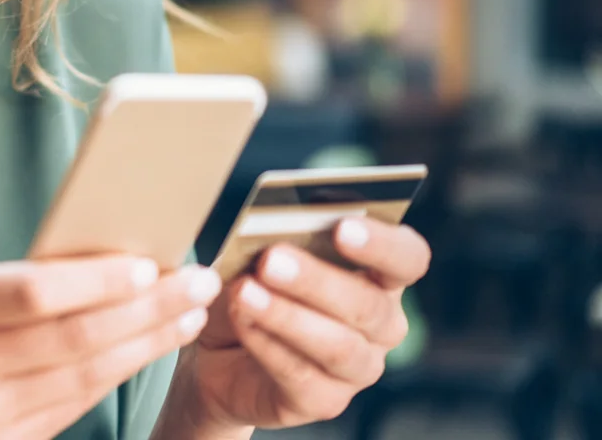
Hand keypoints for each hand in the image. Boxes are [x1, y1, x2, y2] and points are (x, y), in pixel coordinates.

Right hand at [0, 256, 222, 439]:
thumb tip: (97, 265)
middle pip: (77, 337)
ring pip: (86, 377)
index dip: (98, 279)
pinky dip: (115, 378)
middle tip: (197, 282)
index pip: (33, 291)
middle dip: (148, 308)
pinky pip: (73, 409)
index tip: (148, 262)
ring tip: (186, 315)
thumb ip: (0, 291)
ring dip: (146, 344)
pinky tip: (144, 353)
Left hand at [182, 218, 431, 430]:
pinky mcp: (325, 401)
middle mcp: (381, 325)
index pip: (407, 258)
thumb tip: (266, 225)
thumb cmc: (252, 284)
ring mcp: (358, 369)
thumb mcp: (256, 253)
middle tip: (272, 259)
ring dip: (288, 317)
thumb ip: (273, 236)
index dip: (382, 244)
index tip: (343, 227)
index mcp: (379, 276)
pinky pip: (302, 376)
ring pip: (339, 347)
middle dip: (317, 280)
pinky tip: (241, 320)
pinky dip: (267, 345)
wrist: (221, 349)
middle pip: (369, 305)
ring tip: (245, 292)